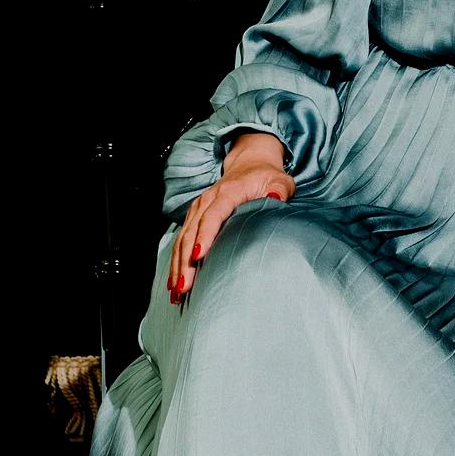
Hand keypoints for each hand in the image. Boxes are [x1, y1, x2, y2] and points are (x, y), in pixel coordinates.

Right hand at [167, 132, 293, 304]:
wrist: (248, 163)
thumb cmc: (266, 176)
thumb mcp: (280, 180)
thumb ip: (280, 190)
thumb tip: (275, 199)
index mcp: (228, 192)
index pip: (213, 216)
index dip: (204, 236)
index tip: (198, 257)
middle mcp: (207, 200)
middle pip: (192, 232)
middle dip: (186, 261)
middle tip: (184, 287)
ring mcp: (198, 208)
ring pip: (182, 239)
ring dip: (177, 266)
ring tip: (176, 292)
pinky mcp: (194, 216)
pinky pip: (181, 240)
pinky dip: (176, 261)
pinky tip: (173, 282)